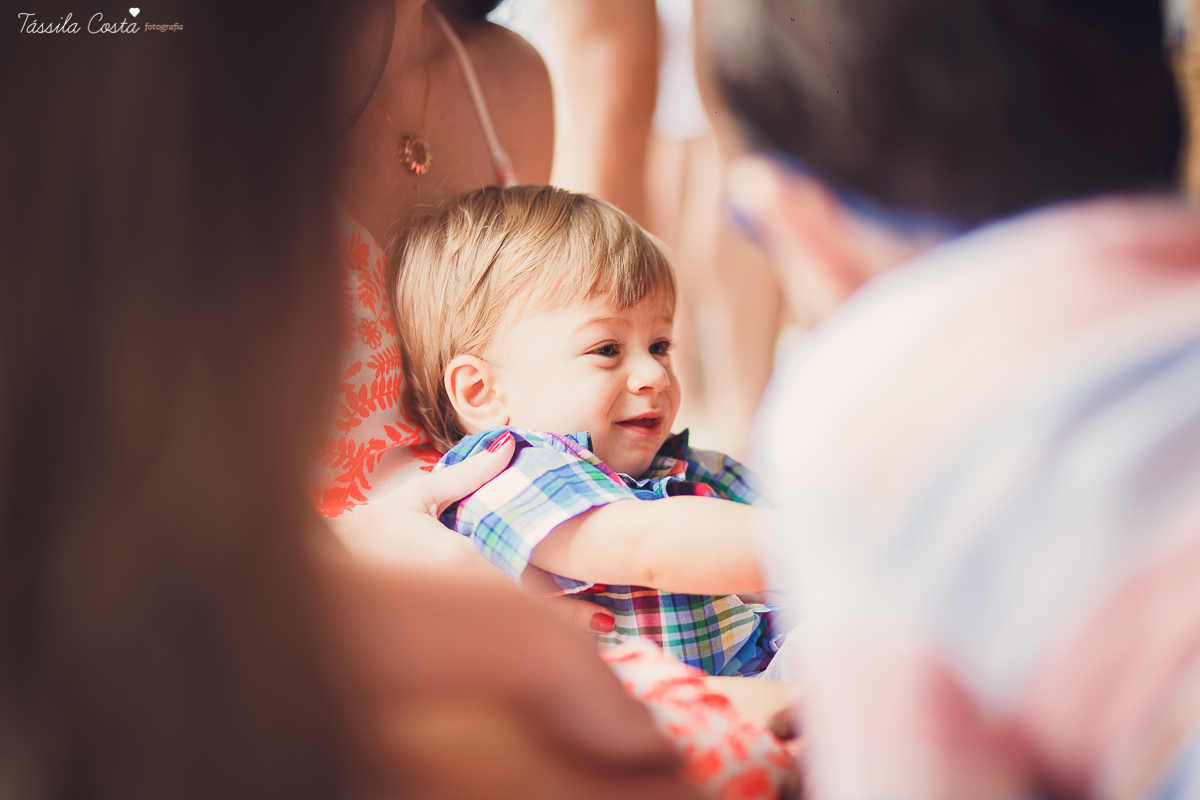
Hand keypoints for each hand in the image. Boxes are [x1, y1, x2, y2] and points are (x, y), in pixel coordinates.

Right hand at [325, 435, 617, 632]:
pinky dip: (511, 642)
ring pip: (506, 634)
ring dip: (544, 636)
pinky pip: (482, 639)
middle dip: (566, 625)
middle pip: (524, 618)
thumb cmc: (368, 531)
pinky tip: (537, 650)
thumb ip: (466, 477)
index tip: (600, 611)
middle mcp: (458, 595)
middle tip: (607, 625)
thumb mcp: (416, 497)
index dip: (565, 606)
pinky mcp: (435, 630)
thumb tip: (507, 444)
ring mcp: (447, 618)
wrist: (319, 569)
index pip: (525, 588)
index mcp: (459, 561)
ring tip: (588, 638)